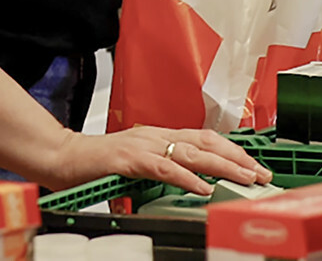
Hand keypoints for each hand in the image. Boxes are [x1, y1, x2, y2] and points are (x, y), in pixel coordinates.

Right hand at [39, 126, 270, 197]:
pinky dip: (187, 177)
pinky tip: (203, 186)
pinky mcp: (128, 159)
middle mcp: (154, 135)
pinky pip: (164, 166)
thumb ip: (159, 172)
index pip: (204, 138)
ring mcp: (142, 144)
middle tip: (261, 173)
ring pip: (192, 151)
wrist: (59, 158)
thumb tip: (187, 187)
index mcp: (158, 136)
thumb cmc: (94, 165)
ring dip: (222, 166)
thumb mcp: (136, 167)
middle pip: (206, 141)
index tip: (254, 165)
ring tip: (245, 178)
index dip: (232, 151)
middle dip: (238, 158)